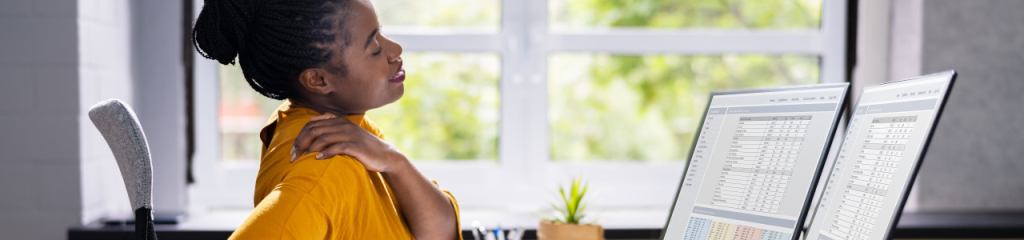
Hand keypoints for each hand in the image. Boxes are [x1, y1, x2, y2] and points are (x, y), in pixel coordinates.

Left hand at [290, 113, 407, 172]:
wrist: (385, 155)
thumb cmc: (362, 148)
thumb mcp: (346, 134)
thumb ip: (331, 128)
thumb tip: (311, 124)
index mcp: (339, 121)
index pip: (312, 124)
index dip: (299, 136)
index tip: (292, 150)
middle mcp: (343, 125)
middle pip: (314, 130)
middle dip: (301, 143)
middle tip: (293, 157)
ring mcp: (350, 134)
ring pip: (323, 138)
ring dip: (309, 149)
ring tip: (302, 159)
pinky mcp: (356, 146)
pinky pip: (336, 147)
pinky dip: (325, 153)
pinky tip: (317, 159)